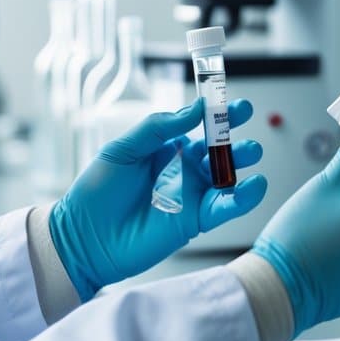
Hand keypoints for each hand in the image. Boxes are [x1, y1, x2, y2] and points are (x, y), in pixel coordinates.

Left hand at [49, 99, 266, 300]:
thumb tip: (194, 110)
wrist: (84, 238)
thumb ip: (158, 128)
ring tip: (251, 151)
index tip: (234, 103)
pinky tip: (254, 186)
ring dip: (242, 162)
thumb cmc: (96, 192)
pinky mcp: (196, 220)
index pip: (199, 126)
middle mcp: (184, 170)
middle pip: (219, 149)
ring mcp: (192, 195)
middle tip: (246, 122)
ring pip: (227, 176)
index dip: (218, 114)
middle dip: (235, 134)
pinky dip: (243, 198)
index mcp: (167, 149)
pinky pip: (225, 207)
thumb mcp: (123, 149)